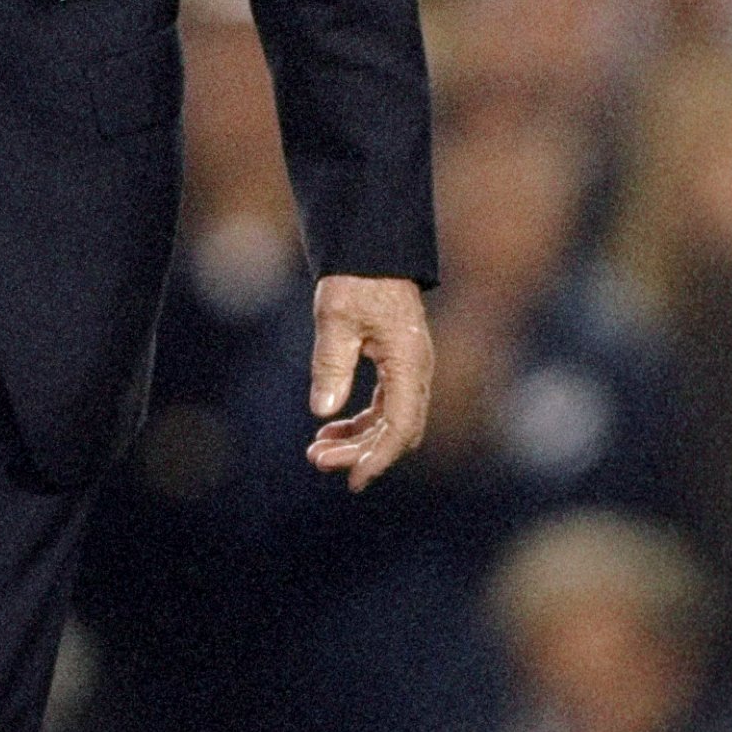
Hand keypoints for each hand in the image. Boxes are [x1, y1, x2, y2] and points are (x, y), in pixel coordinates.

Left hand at [306, 273, 432, 489]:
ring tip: (317, 451)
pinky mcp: (397, 369)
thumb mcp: (336, 319)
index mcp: (408, 362)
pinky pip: (383, 408)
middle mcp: (416, 372)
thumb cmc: (355, 281)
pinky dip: (359, 424)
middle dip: (361, 453)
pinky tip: (329, 431)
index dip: (378, 456)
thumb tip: (324, 411)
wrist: (372, 253)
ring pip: (390, 423)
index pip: (400, 425)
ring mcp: (409, 372)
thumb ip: (331, 364)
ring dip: (358, 441)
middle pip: (397, 431)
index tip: (352, 478)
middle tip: (316, 460)